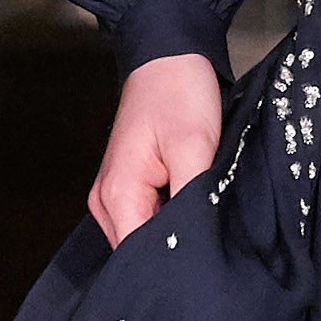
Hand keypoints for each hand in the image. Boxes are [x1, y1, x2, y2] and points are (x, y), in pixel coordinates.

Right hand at [89, 53, 222, 246]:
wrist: (169, 55)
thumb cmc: (179, 93)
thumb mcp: (194, 148)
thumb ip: (192, 203)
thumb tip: (194, 248)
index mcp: (117, 195)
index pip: (138, 256)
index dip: (172, 265)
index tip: (207, 265)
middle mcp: (107, 201)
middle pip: (139, 250)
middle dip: (175, 250)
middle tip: (213, 240)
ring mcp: (116, 194)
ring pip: (145, 236)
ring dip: (175, 233)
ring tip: (207, 221)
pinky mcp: (130, 186)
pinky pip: (149, 217)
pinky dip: (172, 217)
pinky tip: (195, 207)